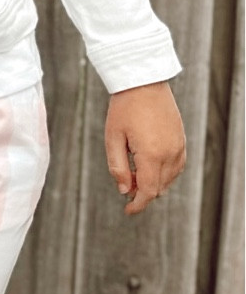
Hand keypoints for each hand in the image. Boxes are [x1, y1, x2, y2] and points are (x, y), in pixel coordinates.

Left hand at [104, 82, 185, 215]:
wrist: (143, 82)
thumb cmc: (123, 108)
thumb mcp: (112, 138)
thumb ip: (117, 167)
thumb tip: (125, 190)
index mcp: (151, 155)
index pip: (148, 191)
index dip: (138, 205)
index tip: (128, 211)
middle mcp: (169, 153)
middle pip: (159, 188)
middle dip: (143, 194)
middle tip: (126, 188)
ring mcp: (178, 146)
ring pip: (170, 179)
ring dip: (154, 184)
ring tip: (134, 175)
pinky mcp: (181, 139)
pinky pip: (177, 166)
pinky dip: (165, 173)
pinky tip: (150, 168)